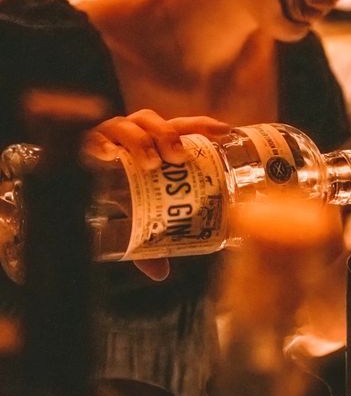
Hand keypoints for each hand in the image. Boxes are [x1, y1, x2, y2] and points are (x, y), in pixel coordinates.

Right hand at [82, 110, 230, 279]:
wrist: (81, 187)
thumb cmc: (118, 194)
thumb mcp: (139, 215)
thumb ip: (150, 238)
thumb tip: (161, 274)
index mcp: (153, 140)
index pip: (180, 125)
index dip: (201, 124)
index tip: (223, 132)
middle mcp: (133, 131)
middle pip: (152, 122)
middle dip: (167, 135)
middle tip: (178, 158)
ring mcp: (110, 134)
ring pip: (128, 126)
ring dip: (141, 140)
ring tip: (150, 162)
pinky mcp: (87, 142)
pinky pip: (94, 139)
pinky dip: (102, 144)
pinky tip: (109, 154)